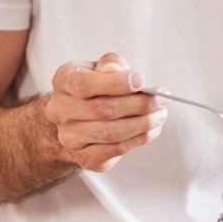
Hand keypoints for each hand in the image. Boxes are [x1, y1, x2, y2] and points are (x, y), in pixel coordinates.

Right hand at [44, 53, 166, 172]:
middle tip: (162, 100)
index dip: (114, 83)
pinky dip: (139, 139)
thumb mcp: (102, 67)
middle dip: (139, 105)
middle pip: (101, 109)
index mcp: (62, 81)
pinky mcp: (84, 157)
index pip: (82, 84)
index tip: (141, 80)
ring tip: (161, 115)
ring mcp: (69, 137)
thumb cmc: (97, 86)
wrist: (82, 118)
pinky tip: (152, 129)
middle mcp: (59, 110)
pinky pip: (115, 149)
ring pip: (111, 133)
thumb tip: (130, 77)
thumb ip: (112, 64)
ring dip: (143, 124)